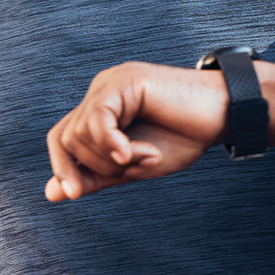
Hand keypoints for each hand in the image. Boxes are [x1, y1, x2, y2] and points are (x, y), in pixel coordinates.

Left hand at [45, 62, 227, 200]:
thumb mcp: (131, 166)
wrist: (222, 118)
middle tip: (135, 166)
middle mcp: (100, 93)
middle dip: (97, 165)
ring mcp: (111, 84)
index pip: (60, 137)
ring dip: (114, 157)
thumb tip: (52, 193)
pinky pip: (99, 118)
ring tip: (148, 156)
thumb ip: (93, 176)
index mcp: (100, 111)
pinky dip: (113, 144)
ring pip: (81, 132)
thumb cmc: (182, 139)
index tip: (74, 194)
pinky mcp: (126, 80)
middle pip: (68, 138)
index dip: (61, 166)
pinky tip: (135, 152)